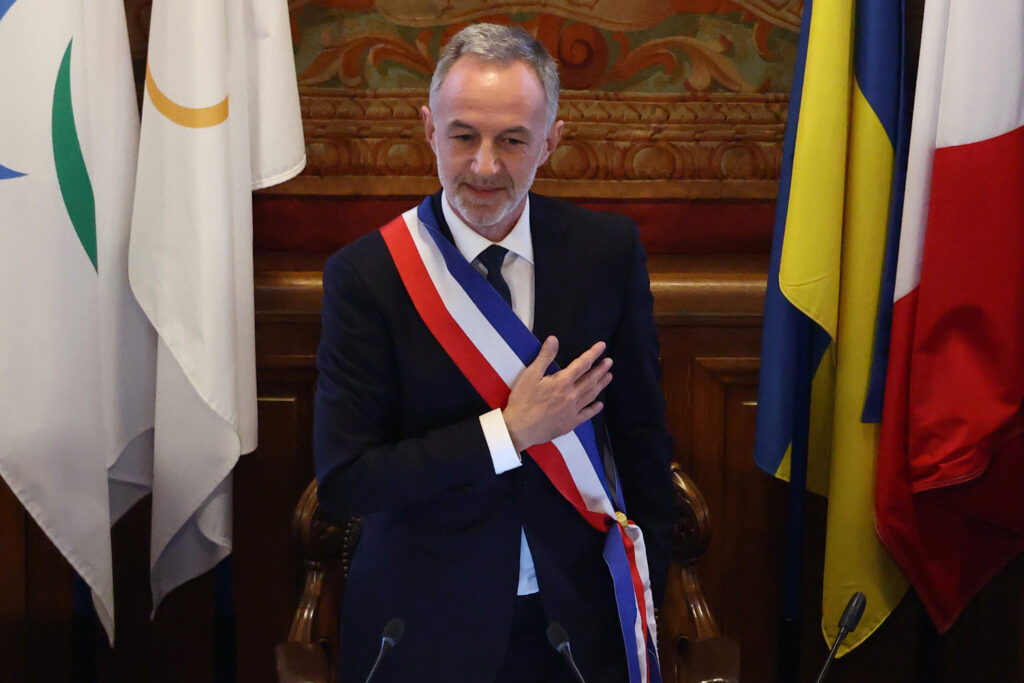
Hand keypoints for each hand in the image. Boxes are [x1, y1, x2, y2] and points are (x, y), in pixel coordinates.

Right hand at [502, 336, 611, 451]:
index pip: (582, 364)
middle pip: (590, 379)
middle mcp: (571, 395)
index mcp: (562, 382)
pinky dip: (594, 409)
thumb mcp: (530, 375)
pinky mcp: (570, 423)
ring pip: (591, 395)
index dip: (593, 354)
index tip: (602, 346)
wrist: (520, 428)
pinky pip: (586, 414)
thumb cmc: (523, 400)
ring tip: (609, 377)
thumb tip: (554, 339)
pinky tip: (600, 405)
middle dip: (601, 369)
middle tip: (609, 362)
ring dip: (601, 385)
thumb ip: (544, 357)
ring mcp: (572, 410)